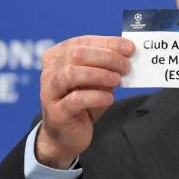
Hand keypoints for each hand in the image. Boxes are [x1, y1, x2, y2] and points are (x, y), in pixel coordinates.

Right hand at [37, 35, 132, 168]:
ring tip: (117, 80)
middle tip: (126, 66)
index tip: (129, 48)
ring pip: (71, 74)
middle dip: (106, 58)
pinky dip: (96, 96)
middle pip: (77, 54)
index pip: (82, 42)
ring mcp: (49, 92)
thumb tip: (127, 54)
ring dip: (99, 75)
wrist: (67, 135)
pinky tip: (109, 98)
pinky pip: (75, 100)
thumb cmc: (83, 103)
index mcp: (57, 56)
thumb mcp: (95, 81)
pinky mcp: (56, 112)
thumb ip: (106, 67)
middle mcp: (49, 71)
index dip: (107, 43)